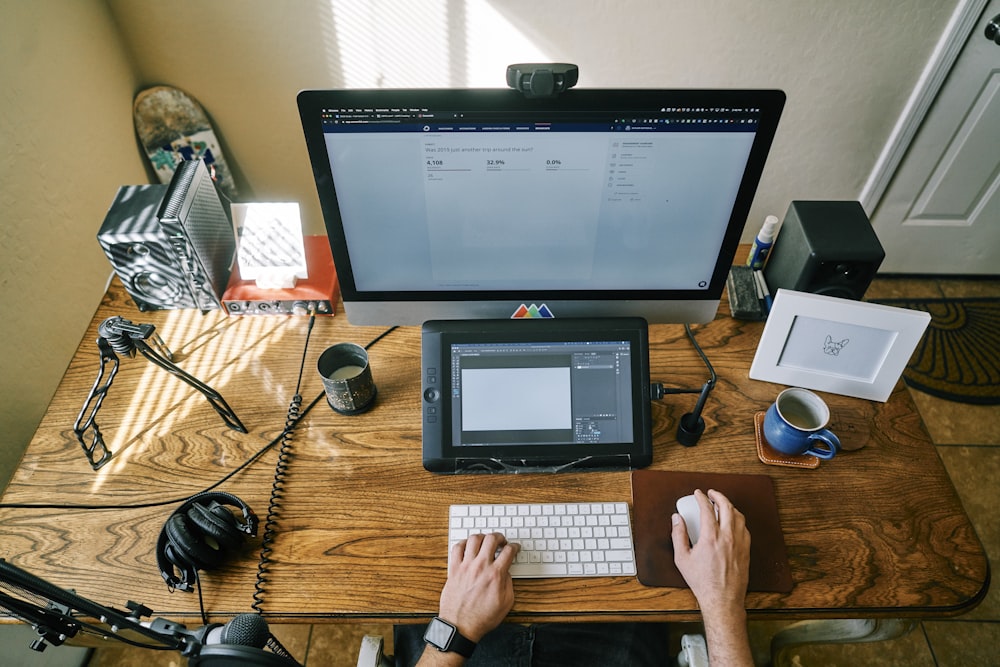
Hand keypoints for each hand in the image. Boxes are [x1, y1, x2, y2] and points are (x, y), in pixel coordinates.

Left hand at [438, 532, 518, 641]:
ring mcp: (466, 566)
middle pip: (492, 539)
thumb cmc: (482, 618)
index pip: (509, 551)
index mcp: (495, 575)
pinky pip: (457, 548)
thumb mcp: (506, 603)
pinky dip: (464, 543)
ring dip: (482, 537)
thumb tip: (506, 571)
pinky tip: (468, 547)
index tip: (514, 548)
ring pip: (474, 539)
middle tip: (501, 541)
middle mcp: (481, 567)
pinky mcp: (454, 569)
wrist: (460, 626)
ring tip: (485, 542)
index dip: (515, 547)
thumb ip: (508, 583)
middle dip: (499, 537)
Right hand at [671, 489, 752, 665]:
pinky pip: (745, 529)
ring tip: (722, 504)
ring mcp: (739, 544)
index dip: (702, 497)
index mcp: (710, 537)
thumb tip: (677, 519)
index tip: (698, 494)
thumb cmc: (702, 581)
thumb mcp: (682, 558)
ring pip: (739, 516)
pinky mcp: (746, 551)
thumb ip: (678, 535)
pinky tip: (733, 522)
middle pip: (727, 507)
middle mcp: (727, 537)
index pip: (707, 508)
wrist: (722, 599)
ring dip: (730, 506)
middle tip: (712, 493)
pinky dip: (738, 520)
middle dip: (718, 496)